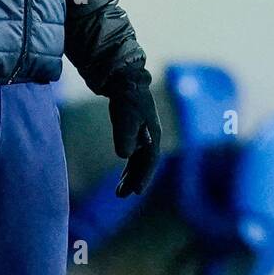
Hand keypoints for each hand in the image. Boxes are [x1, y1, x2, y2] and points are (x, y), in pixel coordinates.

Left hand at [105, 67, 161, 196]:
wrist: (123, 78)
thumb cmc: (126, 98)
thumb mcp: (125, 117)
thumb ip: (125, 136)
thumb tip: (125, 155)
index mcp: (153, 134)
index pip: (150, 160)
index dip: (144, 176)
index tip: (136, 192)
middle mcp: (151, 136)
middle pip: (145, 163)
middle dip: (135, 180)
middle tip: (122, 195)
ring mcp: (144, 133)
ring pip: (139, 160)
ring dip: (131, 175)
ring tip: (120, 191)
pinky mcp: (135, 130)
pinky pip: (134, 153)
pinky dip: (129, 165)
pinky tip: (123, 174)